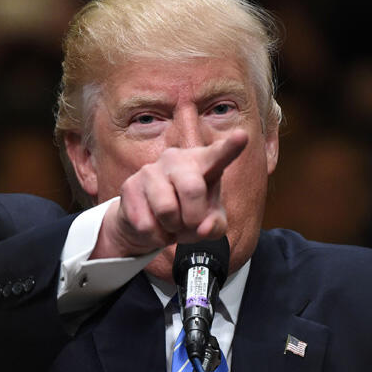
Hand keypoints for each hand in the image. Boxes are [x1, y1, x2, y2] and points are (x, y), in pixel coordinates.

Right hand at [92, 130, 248, 258]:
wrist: (148, 223)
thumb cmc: (186, 214)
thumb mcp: (209, 223)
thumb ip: (215, 226)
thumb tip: (202, 228)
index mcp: (203, 162)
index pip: (219, 153)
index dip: (231, 146)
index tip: (242, 136)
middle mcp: (176, 158)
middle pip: (192, 188)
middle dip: (193, 217)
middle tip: (190, 224)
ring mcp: (151, 169)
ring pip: (166, 209)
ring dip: (171, 227)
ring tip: (170, 223)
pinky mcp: (130, 186)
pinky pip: (146, 223)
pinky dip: (155, 235)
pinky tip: (154, 225)